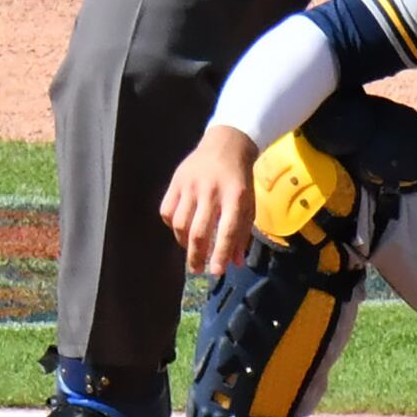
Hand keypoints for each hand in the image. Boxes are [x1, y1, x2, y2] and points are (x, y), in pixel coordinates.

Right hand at [158, 127, 261, 274]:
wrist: (226, 144)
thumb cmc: (240, 178)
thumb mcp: (249, 204)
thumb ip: (242, 233)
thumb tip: (234, 263)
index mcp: (235, 197)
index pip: (227, 231)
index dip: (221, 254)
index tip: (217, 272)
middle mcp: (211, 191)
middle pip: (198, 231)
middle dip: (197, 256)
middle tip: (197, 269)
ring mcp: (191, 185)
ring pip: (179, 223)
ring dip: (184, 243)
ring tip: (191, 249)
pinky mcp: (176, 180)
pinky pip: (167, 210)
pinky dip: (171, 225)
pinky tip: (180, 228)